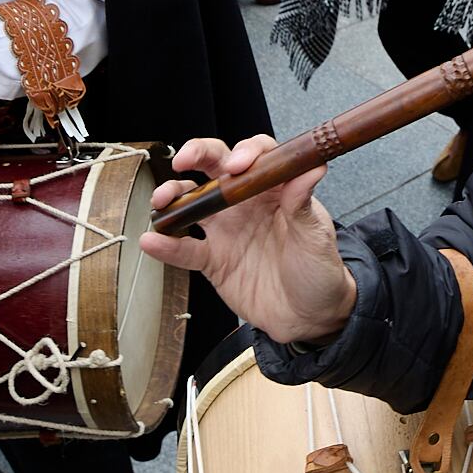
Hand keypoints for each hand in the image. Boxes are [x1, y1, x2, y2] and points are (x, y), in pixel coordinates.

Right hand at [138, 134, 357, 344]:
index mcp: (276, 190)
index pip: (257, 156)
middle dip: (196, 155)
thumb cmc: (319, 272)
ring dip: (173, 196)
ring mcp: (227, 230)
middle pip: (216, 167)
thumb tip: (311, 165)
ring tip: (161, 201)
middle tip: (183, 160)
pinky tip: (152, 241)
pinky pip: (185, 250)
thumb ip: (303, 204)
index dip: (245, 152)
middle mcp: (247, 203)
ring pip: (192, 203)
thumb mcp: (316, 237)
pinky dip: (166, 246)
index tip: (238, 165)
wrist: (309, 319)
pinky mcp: (213, 261)